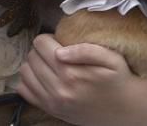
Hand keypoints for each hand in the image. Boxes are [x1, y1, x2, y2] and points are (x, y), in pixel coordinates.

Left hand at [18, 34, 146, 125]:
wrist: (122, 110)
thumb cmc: (118, 80)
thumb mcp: (111, 59)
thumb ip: (87, 50)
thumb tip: (59, 50)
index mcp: (71, 73)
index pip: (41, 44)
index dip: (48, 38)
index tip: (58, 40)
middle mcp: (57, 88)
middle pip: (32, 57)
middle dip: (41, 49)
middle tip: (54, 50)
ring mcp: (51, 101)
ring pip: (25, 73)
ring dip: (34, 64)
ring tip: (48, 62)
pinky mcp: (49, 109)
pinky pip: (24, 91)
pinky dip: (29, 80)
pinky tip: (43, 76)